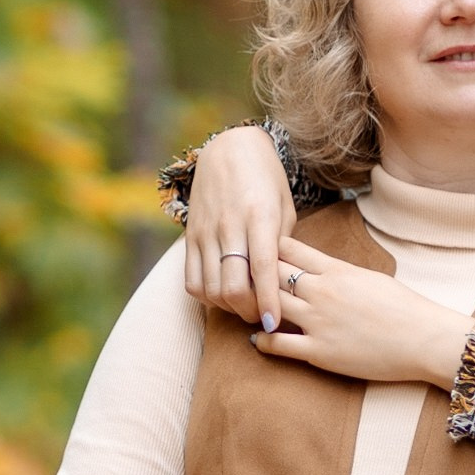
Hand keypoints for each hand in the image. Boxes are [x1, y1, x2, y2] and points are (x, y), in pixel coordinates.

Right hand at [181, 126, 297, 329]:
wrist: (229, 149)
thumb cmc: (266, 180)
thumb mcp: (284, 206)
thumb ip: (282, 245)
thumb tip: (280, 285)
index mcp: (259, 215)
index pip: (262, 268)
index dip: (267, 301)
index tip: (273, 325)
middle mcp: (229, 225)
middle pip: (232, 287)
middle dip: (249, 311)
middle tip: (262, 316)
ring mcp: (205, 232)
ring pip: (211, 289)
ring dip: (229, 307)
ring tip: (246, 306)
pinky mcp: (190, 236)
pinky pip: (192, 281)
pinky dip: (208, 297)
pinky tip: (223, 293)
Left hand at [250, 238, 474, 388]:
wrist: (424, 339)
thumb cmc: (403, 308)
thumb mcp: (369, 277)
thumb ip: (339, 272)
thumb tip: (320, 269)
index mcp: (336, 270)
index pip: (288, 249)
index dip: (267, 249)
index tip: (256, 252)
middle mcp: (321, 292)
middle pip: (270, 274)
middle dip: (253, 274)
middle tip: (239, 278)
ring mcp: (318, 322)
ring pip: (268, 306)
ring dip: (254, 307)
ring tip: (245, 309)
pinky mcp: (319, 351)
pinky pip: (277, 344)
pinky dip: (262, 341)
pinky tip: (258, 339)